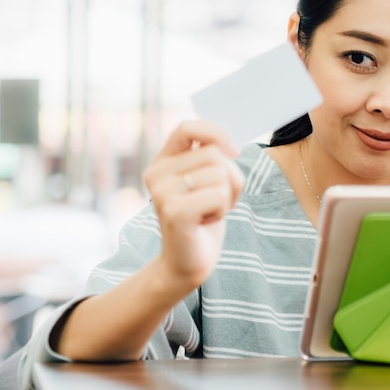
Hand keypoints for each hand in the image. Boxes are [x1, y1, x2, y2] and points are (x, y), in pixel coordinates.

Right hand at [143, 120, 243, 292]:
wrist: (187, 263)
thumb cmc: (202, 219)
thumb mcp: (206, 181)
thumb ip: (211, 157)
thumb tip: (230, 144)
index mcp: (163, 162)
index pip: (187, 126)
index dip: (215, 133)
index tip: (234, 151)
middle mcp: (156, 174)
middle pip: (215, 153)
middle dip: (231, 177)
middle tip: (219, 200)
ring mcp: (162, 193)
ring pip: (221, 173)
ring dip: (227, 195)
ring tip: (210, 211)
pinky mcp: (174, 212)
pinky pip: (219, 194)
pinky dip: (223, 209)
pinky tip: (206, 221)